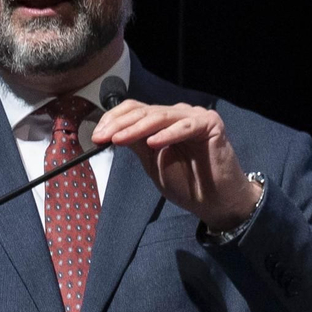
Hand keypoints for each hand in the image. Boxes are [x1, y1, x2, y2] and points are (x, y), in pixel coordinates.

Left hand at [93, 101, 261, 231]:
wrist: (216, 202)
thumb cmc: (187, 183)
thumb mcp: (152, 162)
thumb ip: (136, 143)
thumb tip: (109, 130)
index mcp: (164, 121)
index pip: (135, 110)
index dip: (114, 119)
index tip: (96, 136)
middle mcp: (178, 114)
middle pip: (144, 111)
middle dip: (119, 124)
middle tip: (101, 137)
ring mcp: (195, 116)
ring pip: (161, 116)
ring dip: (136, 128)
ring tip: (118, 139)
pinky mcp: (211, 124)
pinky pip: (185, 126)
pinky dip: (168, 134)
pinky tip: (153, 143)